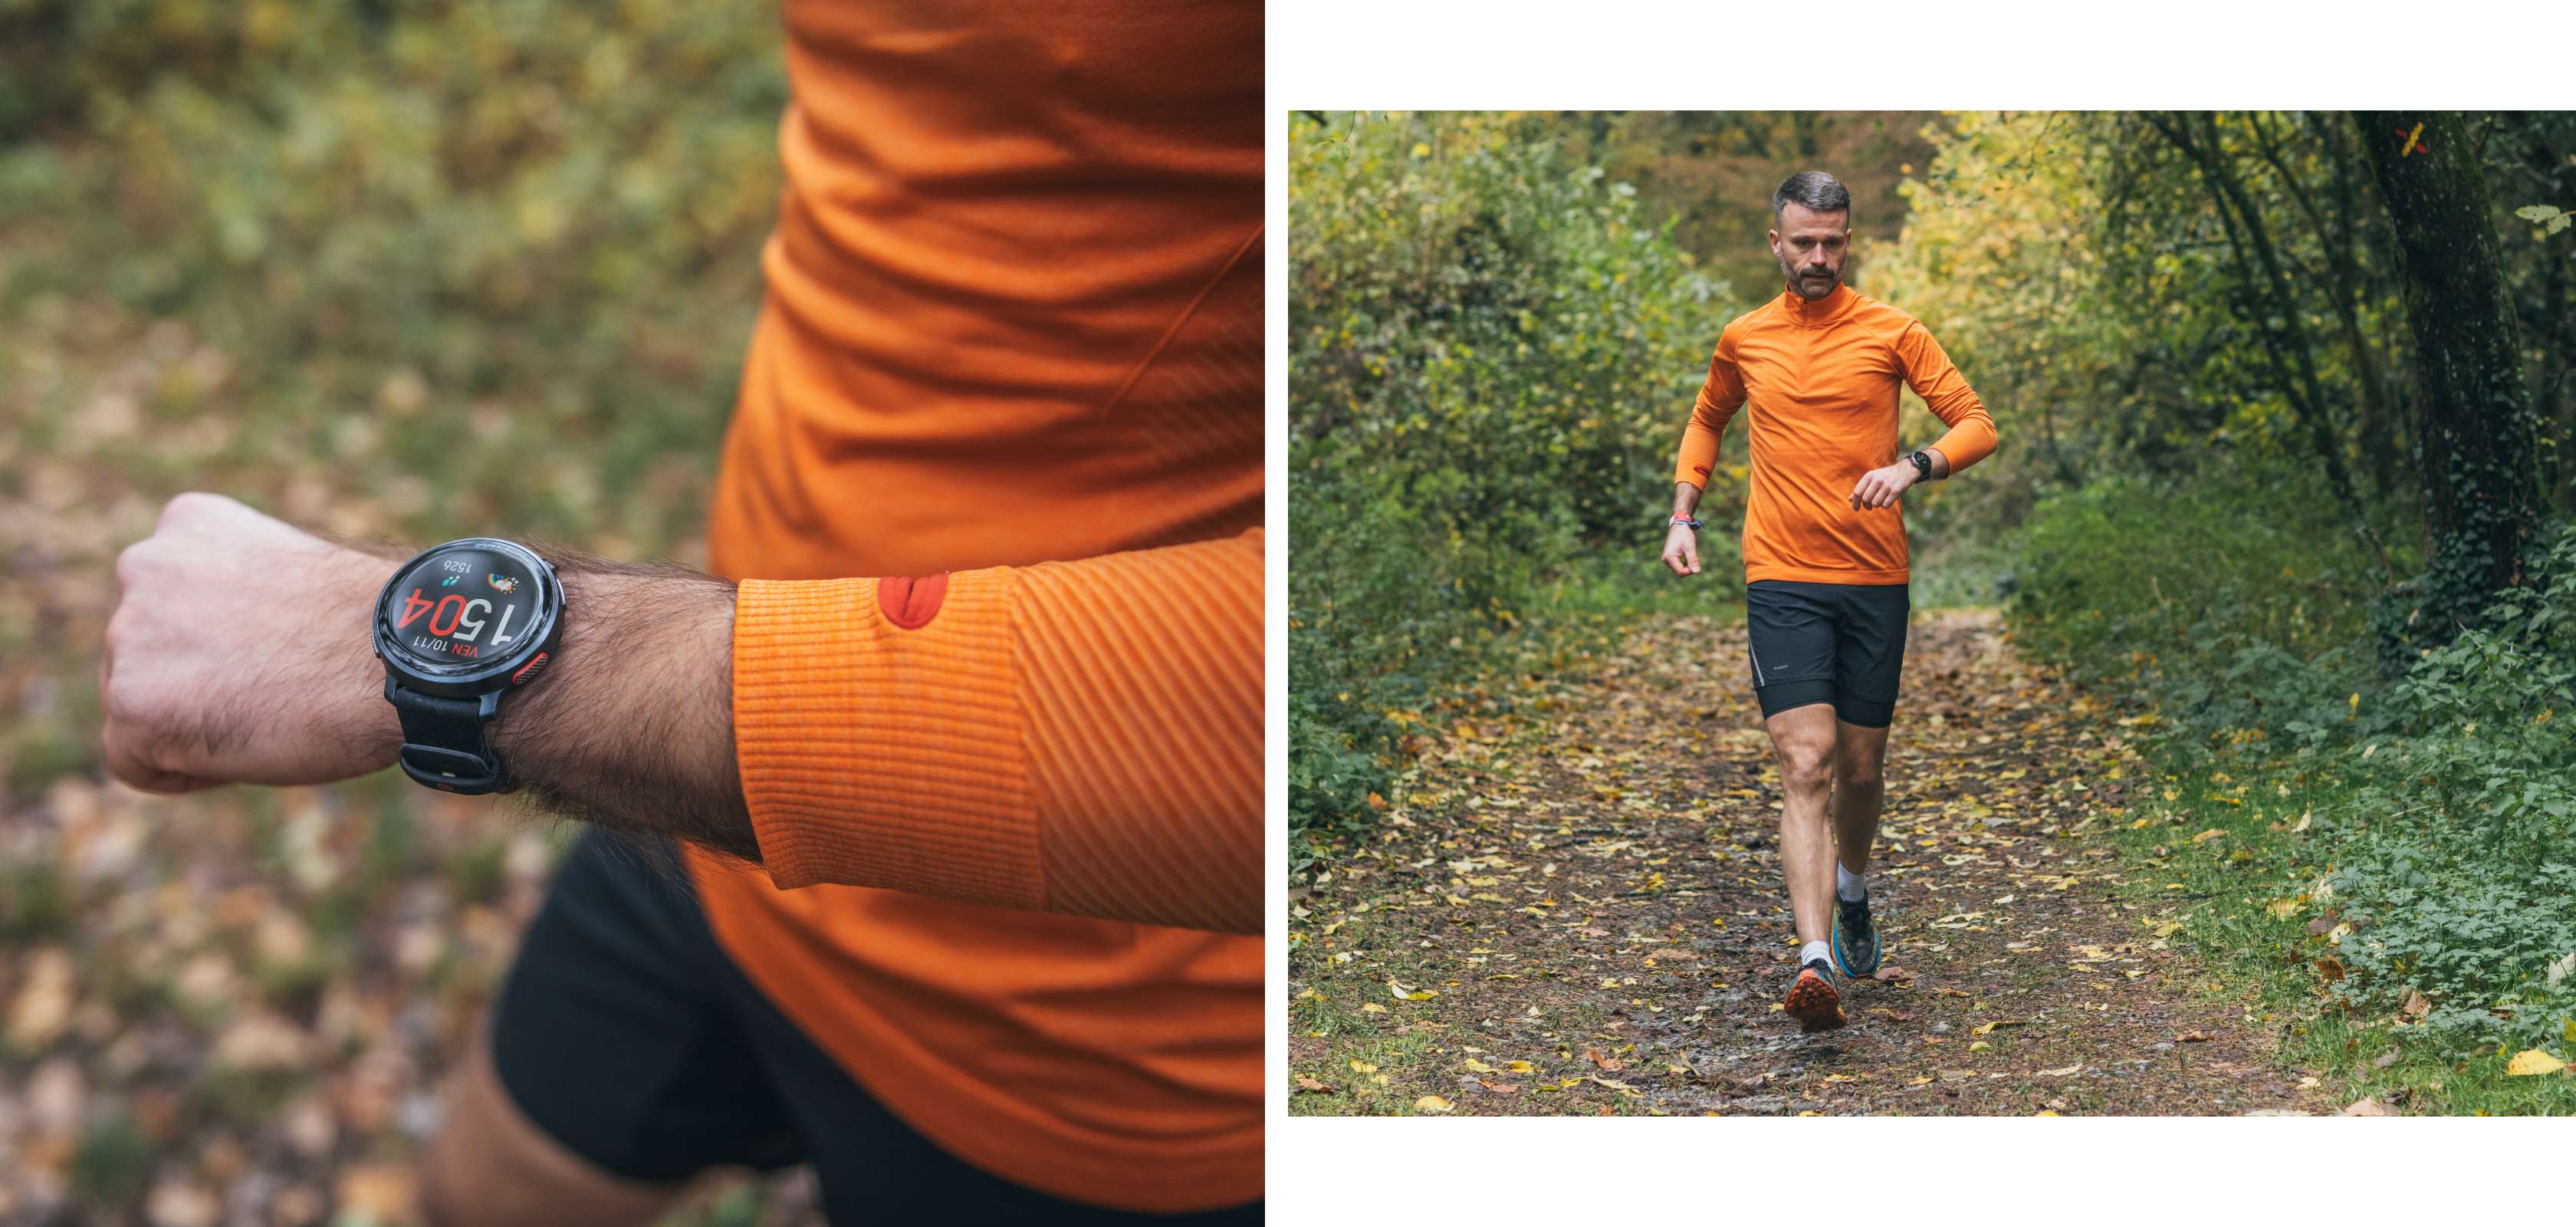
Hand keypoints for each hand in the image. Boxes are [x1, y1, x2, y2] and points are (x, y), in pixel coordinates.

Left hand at [101, 493, 399, 791]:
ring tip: (271, 712)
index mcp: (189, 524)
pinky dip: (189, 770)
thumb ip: (238, 598)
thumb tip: (228, 643)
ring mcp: (129, 634)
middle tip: (280, 688)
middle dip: (200, 680)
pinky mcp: (131, 704)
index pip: (169, 600)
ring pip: (138, 704)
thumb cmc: (371, 628)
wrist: (396, 657)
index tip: (280, 654)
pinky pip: (135, 762)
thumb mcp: (293, 580)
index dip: (224, 643)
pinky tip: (249, 746)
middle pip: (147, 652)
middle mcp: (143, 565)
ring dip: (196, 721)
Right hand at [1661, 523, 1701, 575]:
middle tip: (1695, 557)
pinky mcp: (1669, 558)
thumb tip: (1697, 572)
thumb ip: (1693, 560)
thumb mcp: (1690, 547)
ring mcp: (1666, 559)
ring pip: (1679, 570)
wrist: (1678, 526)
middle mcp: (1665, 560)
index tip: (1697, 561)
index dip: (1690, 570)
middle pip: (1680, 572)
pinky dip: (1684, 563)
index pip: (1681, 572)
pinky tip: (1687, 555)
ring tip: (1690, 554)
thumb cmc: (1684, 535)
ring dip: (1687, 565)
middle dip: (1689, 568)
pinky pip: (1678, 566)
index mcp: (1669, 557)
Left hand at [1848, 461, 1917, 511]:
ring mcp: (1887, 485)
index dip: (1855, 502)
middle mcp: (1877, 480)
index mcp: (1869, 476)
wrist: (1904, 471)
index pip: (1857, 492)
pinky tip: (1887, 500)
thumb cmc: (1885, 477)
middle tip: (1869, 507)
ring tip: (1879, 501)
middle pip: (1865, 499)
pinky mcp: (1895, 491)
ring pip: (1875, 504)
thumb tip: (1849, 500)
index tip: (1856, 508)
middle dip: (1866, 506)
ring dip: (1876, 505)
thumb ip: (1861, 488)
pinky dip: (1885, 506)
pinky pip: (1885, 505)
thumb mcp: (1872, 478)